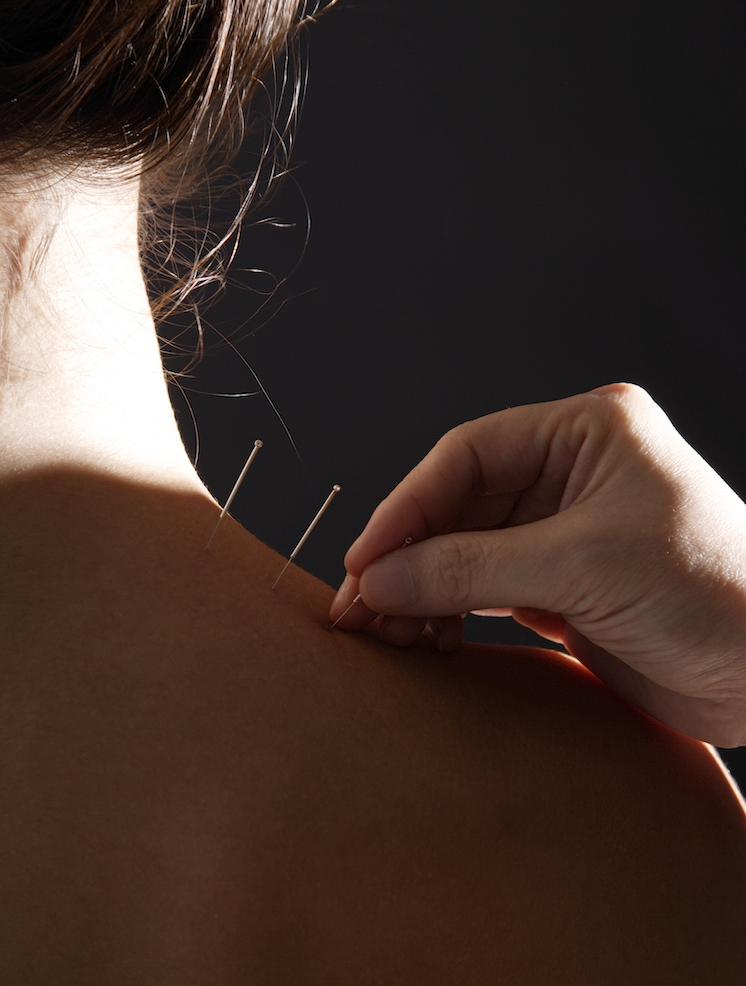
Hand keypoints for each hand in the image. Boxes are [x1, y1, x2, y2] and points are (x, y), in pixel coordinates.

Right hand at [331, 384, 745, 745]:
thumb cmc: (715, 592)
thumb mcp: (581, 567)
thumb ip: (469, 568)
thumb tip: (380, 578)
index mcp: (588, 432)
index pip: (468, 454)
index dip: (408, 506)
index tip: (365, 558)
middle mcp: (574, 472)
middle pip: (461, 503)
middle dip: (408, 554)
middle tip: (360, 604)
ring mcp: (569, 530)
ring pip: (468, 549)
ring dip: (424, 588)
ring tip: (387, 631)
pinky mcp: (568, 584)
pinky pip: (489, 588)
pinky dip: (453, 612)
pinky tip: (430, 638)